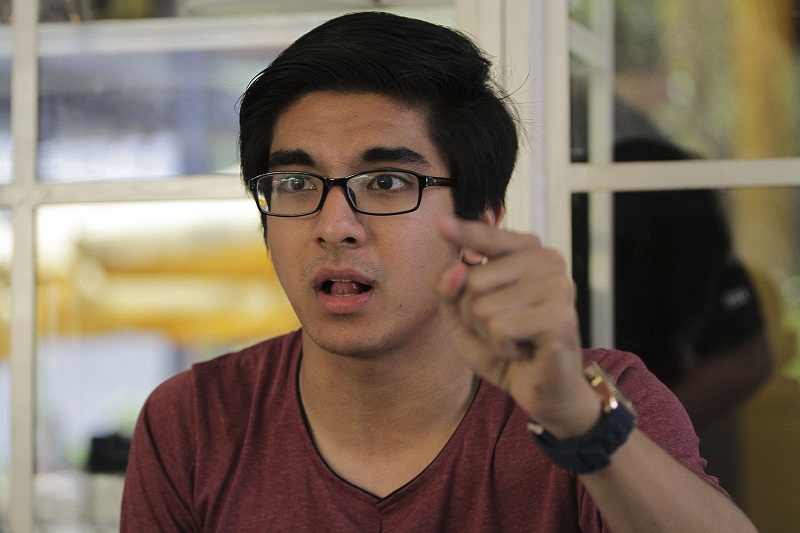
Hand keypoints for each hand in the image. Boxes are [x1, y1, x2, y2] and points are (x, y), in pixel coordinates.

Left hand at [436, 216, 599, 438]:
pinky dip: (502, 347)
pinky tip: (523, 351)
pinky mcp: (559, 316)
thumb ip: (449, 287)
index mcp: (527, 252)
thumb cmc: (505, 347)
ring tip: (515, 340)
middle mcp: (547, 260)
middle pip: (471, 279)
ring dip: (488, 334)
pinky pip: (499, 327)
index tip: (439, 223)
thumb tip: (458, 268)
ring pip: (481, 305)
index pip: (486, 236)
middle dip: (472, 315)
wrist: (543, 391)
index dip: (463, 233)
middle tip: (502, 330)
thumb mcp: (462, 315)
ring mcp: (557, 286)